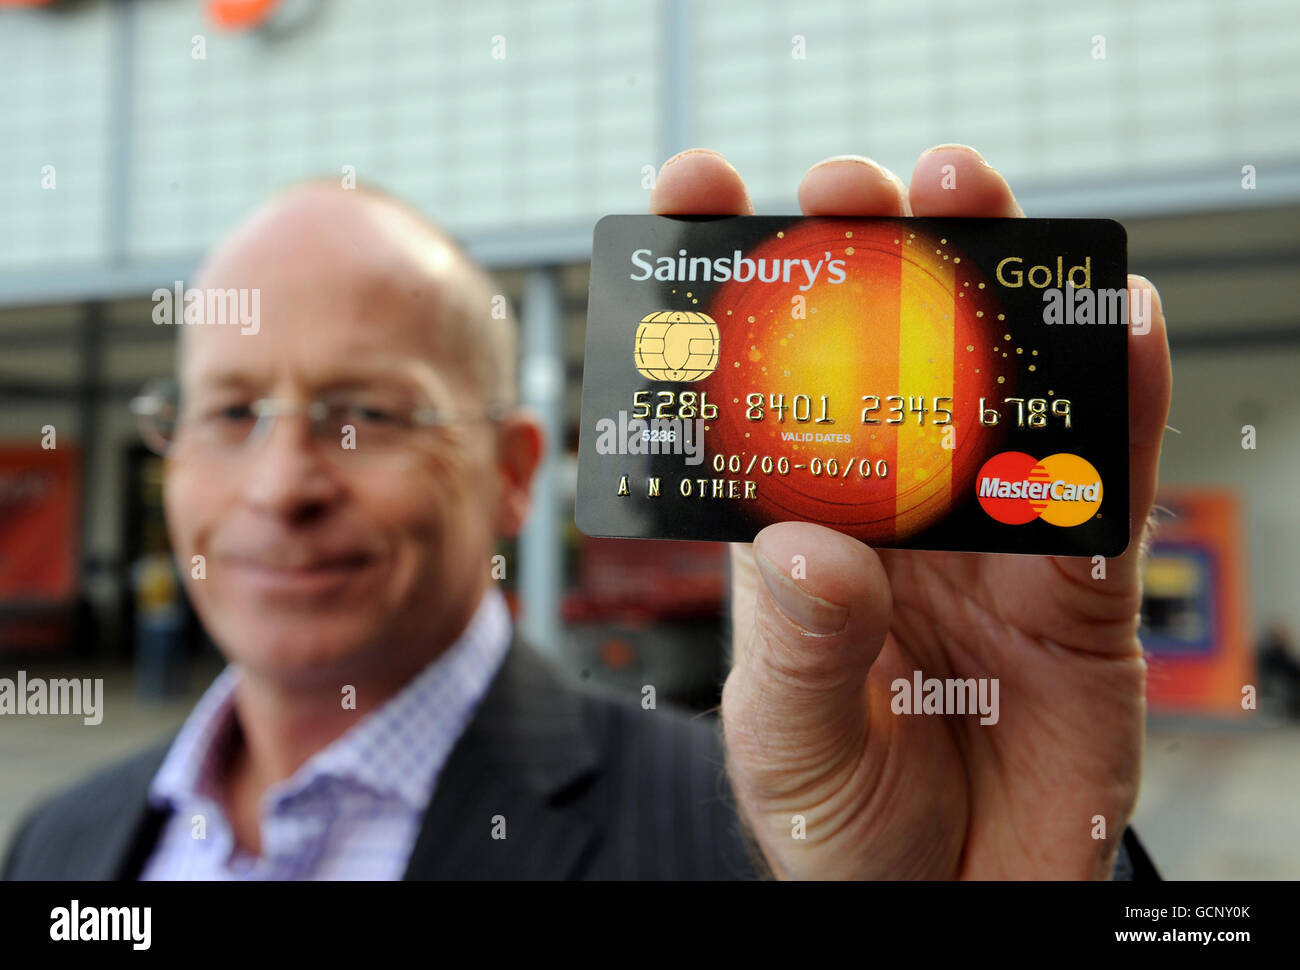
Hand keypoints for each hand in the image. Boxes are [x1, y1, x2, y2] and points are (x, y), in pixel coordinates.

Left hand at [650, 145, 1171, 878]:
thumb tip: (815, 547)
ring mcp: (990, 543)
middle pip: (883, 365)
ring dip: (991, 291)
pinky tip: (1120, 321)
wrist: (945, 905)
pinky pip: (1105, 490)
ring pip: (997, 394)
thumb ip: (798, 653)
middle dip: (863, 261)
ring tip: (967, 197)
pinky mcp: (1080, 590)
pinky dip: (1120, 409)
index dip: (727, 292)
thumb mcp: (788, 746)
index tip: (692, 191)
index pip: (755, 398)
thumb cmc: (841, 821)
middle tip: (844, 189)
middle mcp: (893, 517)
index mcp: (797, 538)